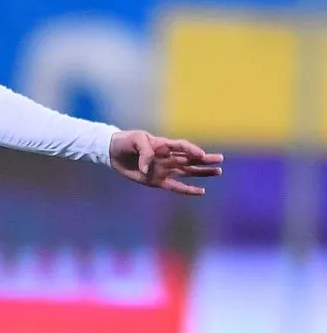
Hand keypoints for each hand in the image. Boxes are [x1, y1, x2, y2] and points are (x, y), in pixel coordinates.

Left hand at [108, 130, 222, 195]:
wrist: (112, 152)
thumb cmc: (125, 142)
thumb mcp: (135, 140)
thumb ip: (145, 152)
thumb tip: (148, 170)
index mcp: (163, 144)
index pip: (181, 146)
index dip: (191, 150)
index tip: (200, 154)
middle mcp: (166, 157)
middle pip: (189, 159)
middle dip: (204, 159)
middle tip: (219, 160)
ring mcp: (163, 169)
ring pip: (187, 172)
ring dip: (202, 173)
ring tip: (218, 172)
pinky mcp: (156, 181)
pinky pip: (175, 186)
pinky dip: (187, 190)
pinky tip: (201, 191)